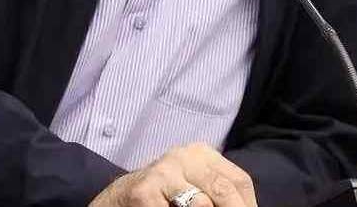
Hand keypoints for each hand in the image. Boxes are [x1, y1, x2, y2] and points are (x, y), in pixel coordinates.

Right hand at [89, 143, 255, 206]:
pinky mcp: (144, 191)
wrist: (116, 200)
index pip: (239, 182)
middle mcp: (183, 156)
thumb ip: (218, 196)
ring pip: (202, 204)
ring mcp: (163, 171)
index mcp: (201, 154)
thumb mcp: (193, 189)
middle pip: (224, 191)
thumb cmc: (163, 198)